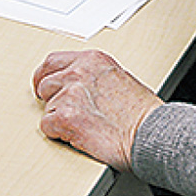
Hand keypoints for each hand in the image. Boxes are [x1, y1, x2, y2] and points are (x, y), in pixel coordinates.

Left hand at [32, 50, 162, 171]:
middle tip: (58, 110)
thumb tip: (78, 84)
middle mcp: (79, 72)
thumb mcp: (118, 78)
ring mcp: (70, 93)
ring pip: (46, 106)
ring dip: (57, 117)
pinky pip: (47, 126)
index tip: (44, 84)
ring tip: (80, 125)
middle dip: (50, 98)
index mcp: (92, 59)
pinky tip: (76, 135)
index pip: (53, 61)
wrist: (151, 133)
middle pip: (45, 82)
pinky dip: (58, 134)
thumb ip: (93, 76)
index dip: (46, 76)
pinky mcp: (65, 116)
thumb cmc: (143, 113)